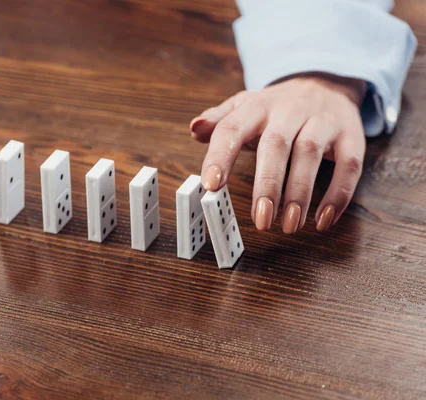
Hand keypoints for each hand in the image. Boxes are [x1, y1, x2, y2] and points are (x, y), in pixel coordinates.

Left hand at [190, 74, 366, 233]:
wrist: (326, 82)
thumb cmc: (276, 107)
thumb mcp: (244, 107)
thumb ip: (219, 120)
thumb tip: (194, 128)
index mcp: (256, 107)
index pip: (233, 128)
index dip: (220, 156)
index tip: (211, 186)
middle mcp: (289, 111)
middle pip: (276, 145)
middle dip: (267, 184)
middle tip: (261, 220)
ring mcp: (322, 121)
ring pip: (310, 154)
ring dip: (299, 193)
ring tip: (289, 225)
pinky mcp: (351, 135)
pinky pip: (349, 165)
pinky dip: (338, 194)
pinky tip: (323, 220)